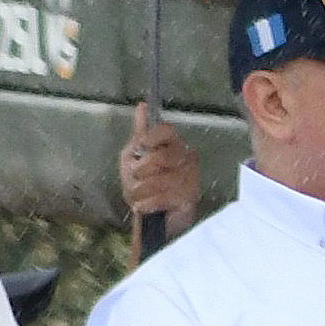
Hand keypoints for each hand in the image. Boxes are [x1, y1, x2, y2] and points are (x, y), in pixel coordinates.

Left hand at [119, 103, 200, 235]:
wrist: (153, 219)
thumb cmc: (144, 185)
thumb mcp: (133, 157)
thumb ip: (139, 133)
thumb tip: (142, 106)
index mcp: (173, 144)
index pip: (167, 131)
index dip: (152, 137)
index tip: (141, 146)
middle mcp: (186, 158)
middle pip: (162, 156)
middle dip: (141, 171)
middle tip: (137, 178)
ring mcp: (190, 178)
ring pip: (160, 179)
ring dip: (141, 191)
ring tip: (139, 196)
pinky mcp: (190, 198)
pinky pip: (163, 196)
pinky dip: (148, 203)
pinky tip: (144, 205)